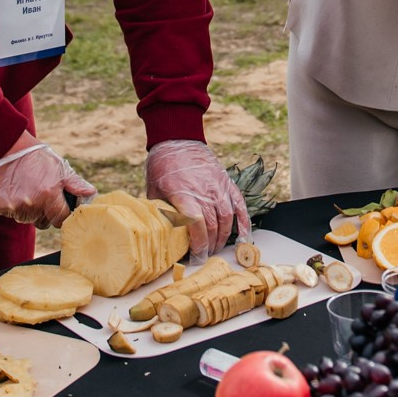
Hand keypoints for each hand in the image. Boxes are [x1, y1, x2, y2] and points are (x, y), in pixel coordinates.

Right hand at [0, 135, 95, 226]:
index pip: (61, 219)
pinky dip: (13, 205)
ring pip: (27, 219)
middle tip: (42, 194)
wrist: (4, 145)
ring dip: (29, 210)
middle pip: (43, 222)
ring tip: (26, 189)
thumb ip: (75, 184)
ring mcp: (13, 207)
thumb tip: (91, 194)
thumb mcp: (59, 166)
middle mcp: (31, 204)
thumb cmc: (34, 155)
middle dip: (45, 213)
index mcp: (48, 195)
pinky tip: (14, 189)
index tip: (60, 207)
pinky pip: (11, 214)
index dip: (62, 214)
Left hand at [145, 138, 248, 256]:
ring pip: (227, 219)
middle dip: (209, 246)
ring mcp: (218, 187)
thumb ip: (159, 212)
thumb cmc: (163, 165)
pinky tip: (243, 237)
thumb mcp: (154, 190)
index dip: (198, 244)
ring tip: (216, 247)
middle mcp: (204, 192)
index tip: (196, 256)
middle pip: (212, 226)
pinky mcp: (227, 183)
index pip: (196, 225)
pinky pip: (239, 206)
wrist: (177, 139)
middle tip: (204, 255)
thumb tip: (160, 234)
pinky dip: (244, 223)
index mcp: (184, 194)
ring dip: (223, 237)